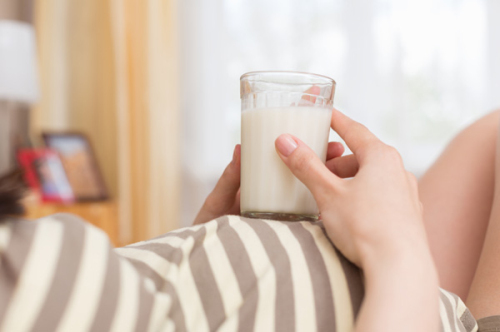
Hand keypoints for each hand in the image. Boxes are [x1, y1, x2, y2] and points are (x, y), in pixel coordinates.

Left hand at [194, 141, 344, 224]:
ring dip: (326, 184)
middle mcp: (275, 197)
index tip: (326, 141)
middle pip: (305, 176)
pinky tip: (334, 208)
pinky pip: (302, 221)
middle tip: (341, 154)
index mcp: (261, 184)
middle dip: (325, 165)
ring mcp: (281, 215)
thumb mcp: (218, 200)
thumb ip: (228, 179)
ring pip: (308, 196)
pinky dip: (318, 212)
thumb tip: (240, 148)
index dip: (308, 150)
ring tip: (344, 175)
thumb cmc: (208, 225)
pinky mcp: (283, 233)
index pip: (288, 162)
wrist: (208, 257)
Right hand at [275, 108, 439, 330]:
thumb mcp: (328, 194)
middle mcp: (399, 170)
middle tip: (317, 168)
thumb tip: (285, 141)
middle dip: (338, 161)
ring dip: (351, 180)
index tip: (326, 114)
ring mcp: (407, 194)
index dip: (337, 121)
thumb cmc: (365, 228)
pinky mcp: (409, 216)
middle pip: (363, 155)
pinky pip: (382, 196)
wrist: (400, 267)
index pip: (355, 130)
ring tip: (331, 195)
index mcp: (381, 157)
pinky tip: (353, 214)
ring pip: (373, 177)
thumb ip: (306, 166)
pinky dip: (364, 196)